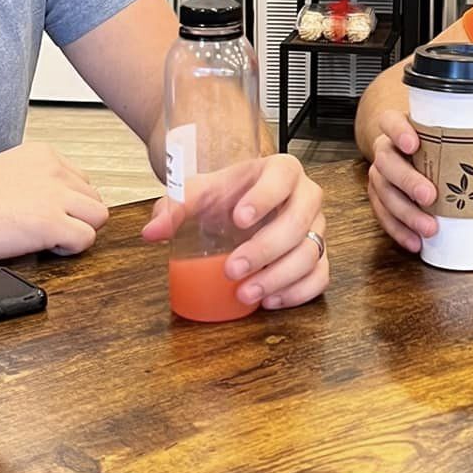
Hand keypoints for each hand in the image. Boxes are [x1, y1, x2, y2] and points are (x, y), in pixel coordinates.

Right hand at [0, 143, 109, 262]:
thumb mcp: (4, 173)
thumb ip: (31, 181)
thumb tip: (47, 201)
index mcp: (41, 155)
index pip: (81, 180)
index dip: (68, 203)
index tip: (49, 214)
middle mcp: (53, 171)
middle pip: (93, 198)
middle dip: (77, 218)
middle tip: (50, 231)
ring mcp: (54, 196)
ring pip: (98, 217)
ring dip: (78, 232)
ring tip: (49, 240)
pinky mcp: (51, 223)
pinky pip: (86, 240)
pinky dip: (70, 250)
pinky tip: (46, 248)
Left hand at [142, 153, 328, 309]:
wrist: (244, 205)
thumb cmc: (228, 195)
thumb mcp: (202, 192)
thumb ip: (177, 206)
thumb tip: (152, 232)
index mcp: (282, 171)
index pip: (281, 179)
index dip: (263, 198)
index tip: (238, 219)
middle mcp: (307, 197)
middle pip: (298, 222)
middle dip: (266, 249)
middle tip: (233, 268)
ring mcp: (317, 228)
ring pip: (310, 253)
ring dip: (279, 277)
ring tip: (246, 293)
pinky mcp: (319, 256)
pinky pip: (320, 276)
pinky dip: (298, 292)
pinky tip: (270, 301)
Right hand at [367, 111, 439, 253]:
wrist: (404, 147)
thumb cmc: (430, 140)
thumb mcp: (449, 132)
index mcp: (399, 127)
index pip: (390, 121)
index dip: (398, 132)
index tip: (413, 144)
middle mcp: (386, 150)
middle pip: (386, 162)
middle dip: (407, 181)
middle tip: (429, 196)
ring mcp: (381, 175)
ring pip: (383, 193)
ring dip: (405, 214)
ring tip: (429, 227)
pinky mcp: (380, 198)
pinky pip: (384, 215)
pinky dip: (399, 230)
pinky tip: (415, 241)